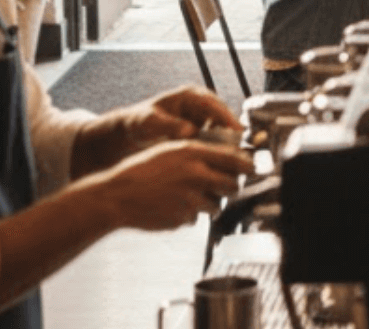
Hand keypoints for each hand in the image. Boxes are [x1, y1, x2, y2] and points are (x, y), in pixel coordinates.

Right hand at [88, 140, 251, 230]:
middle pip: (233, 185)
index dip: (248, 165)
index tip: (253, 168)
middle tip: (222, 186)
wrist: (115, 196)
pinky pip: (196, 219)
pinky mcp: (183, 219)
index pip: (236, 160)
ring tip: (188, 196)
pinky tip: (172, 207)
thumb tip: (230, 158)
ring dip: (210, 203)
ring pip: (217, 205)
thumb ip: (199, 152)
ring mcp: (190, 199)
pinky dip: (189, 215)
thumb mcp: (171, 150)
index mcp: (193, 153)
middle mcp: (196, 174)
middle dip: (230, 187)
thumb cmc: (142, 171)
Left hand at [112, 85, 242, 152]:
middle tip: (241, 150)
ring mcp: (203, 116)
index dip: (227, 118)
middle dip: (232, 133)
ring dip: (229, 142)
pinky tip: (220, 161)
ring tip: (234, 158)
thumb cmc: (139, 123)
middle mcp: (200, 103)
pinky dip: (220, 148)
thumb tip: (189, 130)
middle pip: (224, 116)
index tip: (237, 132)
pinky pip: (218, 138)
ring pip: (224, 128)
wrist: (133, 132)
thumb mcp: (150, 122)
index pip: (214, 104)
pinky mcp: (204, 129)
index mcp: (189, 95)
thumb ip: (168, 125)